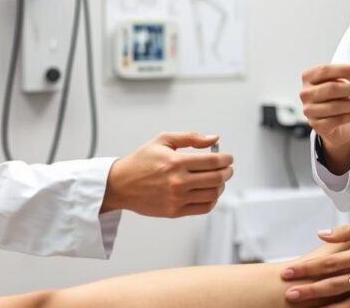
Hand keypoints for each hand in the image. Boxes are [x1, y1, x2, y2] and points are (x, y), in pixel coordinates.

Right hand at [100, 132, 233, 217]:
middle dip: (227, 171)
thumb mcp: (163, 140)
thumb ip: (191, 137)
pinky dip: (212, 200)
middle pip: (217, 178)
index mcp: (176, 162)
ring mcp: (177, 198)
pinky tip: (209, 192)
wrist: (120, 184)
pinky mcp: (175, 211)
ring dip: (221, 186)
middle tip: (227, 168)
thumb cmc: (141, 162)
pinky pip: (203, 208)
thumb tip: (214, 139)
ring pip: (212, 194)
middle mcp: (178, 181)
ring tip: (218, 179)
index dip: (226, 159)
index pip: (213, 161)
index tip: (228, 158)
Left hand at [280, 217, 349, 307]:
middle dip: (307, 289)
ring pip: (342, 299)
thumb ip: (344, 231)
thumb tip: (322, 233)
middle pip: (331, 284)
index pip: (328, 263)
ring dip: (320, 302)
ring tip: (302, 303)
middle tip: (289, 292)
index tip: (290, 271)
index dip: (307, 269)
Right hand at [300, 63, 349, 171]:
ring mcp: (309, 110)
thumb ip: (349, 76)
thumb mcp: (342, 81)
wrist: (331, 120)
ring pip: (334, 106)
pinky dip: (349, 116)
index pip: (325, 70)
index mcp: (308, 77)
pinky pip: (335, 120)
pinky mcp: (316, 125)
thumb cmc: (336, 96)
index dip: (344, 70)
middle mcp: (305, 93)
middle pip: (331, 88)